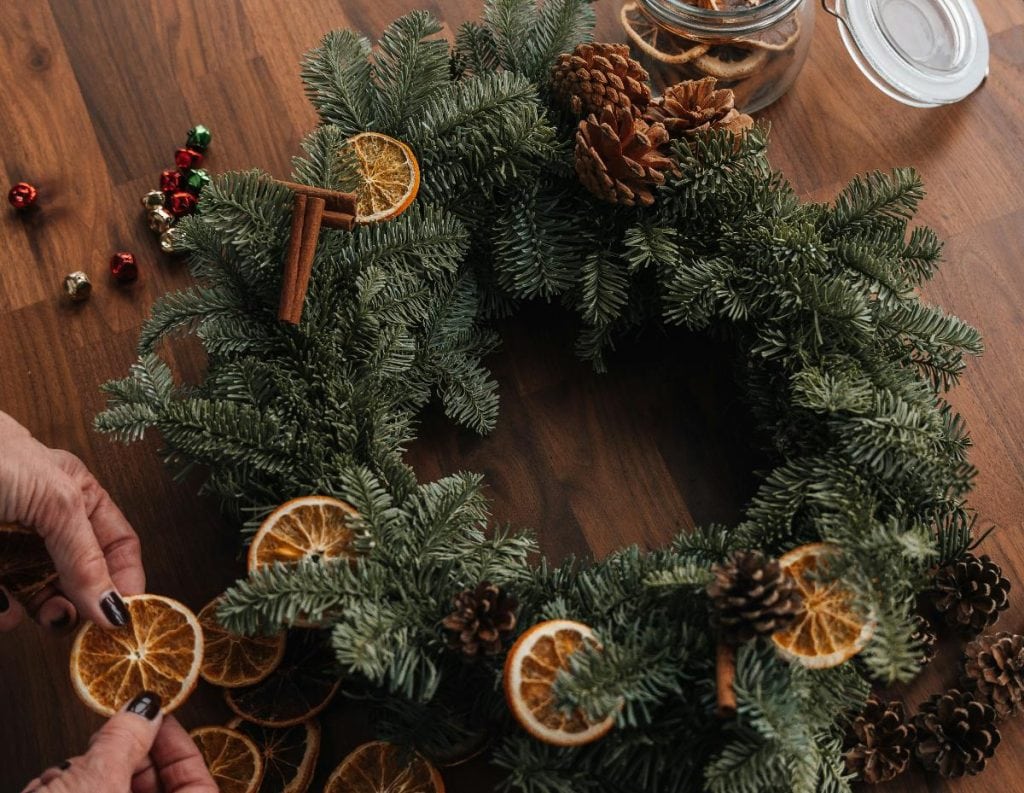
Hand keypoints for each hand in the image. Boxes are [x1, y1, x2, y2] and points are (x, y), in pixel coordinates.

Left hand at [0, 411, 143, 630]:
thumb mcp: (59, 502)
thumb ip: (87, 557)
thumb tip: (114, 607)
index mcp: (77, 498)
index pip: (117, 544)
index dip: (126, 578)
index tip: (125, 616)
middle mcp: (48, 525)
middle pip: (80, 576)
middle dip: (83, 603)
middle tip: (82, 626)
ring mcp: (13, 548)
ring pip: (40, 594)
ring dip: (45, 611)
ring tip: (46, 618)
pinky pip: (2, 602)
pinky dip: (5, 612)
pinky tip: (4, 609)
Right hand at [19, 692, 216, 792]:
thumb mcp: (97, 783)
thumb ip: (126, 740)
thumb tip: (144, 710)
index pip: (198, 787)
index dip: (179, 749)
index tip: (159, 721)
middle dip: (125, 763)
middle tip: (108, 740)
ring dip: (86, 781)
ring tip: (63, 777)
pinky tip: (47, 791)